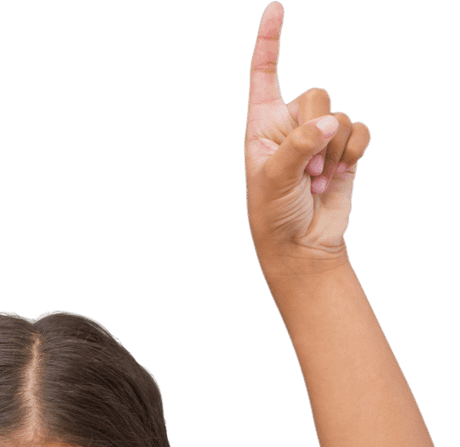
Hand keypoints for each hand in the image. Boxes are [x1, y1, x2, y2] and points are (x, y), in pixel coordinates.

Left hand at [245, 2, 371, 268]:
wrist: (302, 247)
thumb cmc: (275, 215)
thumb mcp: (274, 179)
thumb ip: (297, 145)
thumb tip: (330, 124)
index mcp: (262, 126)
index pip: (264, 74)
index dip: (269, 42)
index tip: (275, 8)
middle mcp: (290, 126)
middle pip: (316, 95)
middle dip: (315, 132)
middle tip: (306, 170)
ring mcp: (319, 139)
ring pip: (339, 118)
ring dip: (332, 154)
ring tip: (317, 182)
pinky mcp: (343, 153)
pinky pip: (359, 132)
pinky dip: (353, 153)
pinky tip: (341, 175)